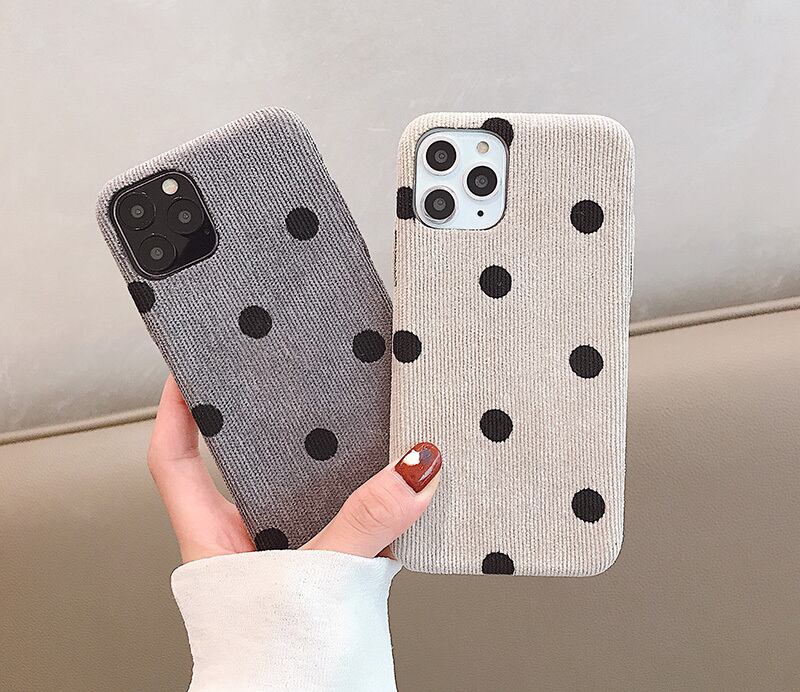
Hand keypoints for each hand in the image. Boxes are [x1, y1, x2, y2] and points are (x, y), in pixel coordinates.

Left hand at [148, 376, 441, 562]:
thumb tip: (411, 472)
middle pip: (238, 463)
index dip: (175, 411)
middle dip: (259, 421)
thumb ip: (365, 522)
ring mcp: (283, 554)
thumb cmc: (277, 664)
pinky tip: (388, 480)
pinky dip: (362, 496)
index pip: (176, 460)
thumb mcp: (320, 577)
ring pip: (295, 490)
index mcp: (215, 538)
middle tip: (280, 377)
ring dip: (319, 459)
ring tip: (344, 416)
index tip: (187, 368)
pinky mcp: (321, 567)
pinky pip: (339, 515)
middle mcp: (245, 541)